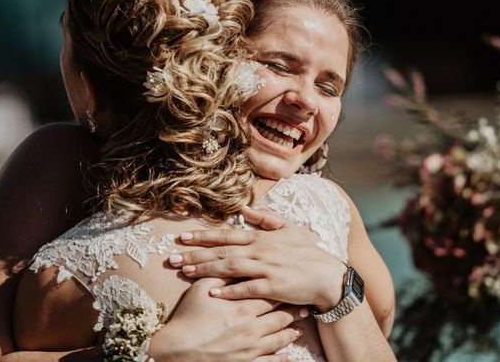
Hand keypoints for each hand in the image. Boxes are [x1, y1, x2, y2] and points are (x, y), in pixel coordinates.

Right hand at [152, 278, 307, 361]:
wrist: (178, 349)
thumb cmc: (189, 316)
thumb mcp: (202, 289)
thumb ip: (221, 274)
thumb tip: (233, 261)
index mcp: (243, 307)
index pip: (270, 295)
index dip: (283, 291)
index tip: (294, 286)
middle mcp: (251, 328)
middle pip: (279, 317)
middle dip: (292, 311)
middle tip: (304, 306)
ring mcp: (250, 348)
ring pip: (278, 339)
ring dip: (290, 333)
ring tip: (299, 328)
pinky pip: (270, 361)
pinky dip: (281, 358)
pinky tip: (288, 355)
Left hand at [168, 207, 346, 312]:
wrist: (327, 276)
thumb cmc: (307, 253)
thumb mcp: (289, 228)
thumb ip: (266, 218)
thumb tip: (245, 208)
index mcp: (261, 237)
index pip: (226, 234)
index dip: (203, 236)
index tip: (182, 237)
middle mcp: (260, 251)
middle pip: (221, 251)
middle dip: (195, 254)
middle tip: (172, 257)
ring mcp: (266, 269)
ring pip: (229, 267)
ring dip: (205, 270)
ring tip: (184, 272)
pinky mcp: (272, 287)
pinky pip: (246, 289)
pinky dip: (229, 291)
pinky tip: (212, 292)